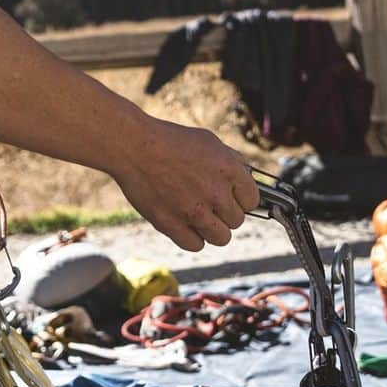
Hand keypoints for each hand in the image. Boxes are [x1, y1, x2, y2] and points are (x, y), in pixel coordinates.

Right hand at [110, 117, 259, 250]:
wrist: (134, 147)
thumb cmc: (170, 141)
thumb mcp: (208, 142)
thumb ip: (231, 161)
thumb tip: (245, 177)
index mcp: (229, 170)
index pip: (252, 200)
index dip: (241, 199)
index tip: (229, 197)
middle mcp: (216, 193)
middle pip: (237, 221)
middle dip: (225, 213)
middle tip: (208, 203)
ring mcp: (195, 212)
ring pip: (221, 238)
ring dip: (212, 229)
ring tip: (199, 216)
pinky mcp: (173, 226)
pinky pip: (196, 245)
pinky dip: (192, 238)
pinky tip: (184, 223)